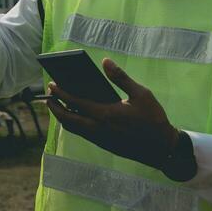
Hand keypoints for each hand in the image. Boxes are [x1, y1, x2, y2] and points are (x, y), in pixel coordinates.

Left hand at [46, 58, 179, 169]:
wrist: (163, 149)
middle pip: (68, 120)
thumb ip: (120, 78)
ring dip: (63, 117)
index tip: (51, 85)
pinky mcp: (104, 145)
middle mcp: (98, 129)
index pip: (75, 103)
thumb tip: (106, 61)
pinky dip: (75, 124)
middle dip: (55, 108)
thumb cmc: (153, 119)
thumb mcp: (141, 94)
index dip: (60, 94)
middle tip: (48, 98)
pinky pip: (83, 134)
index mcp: (105, 115)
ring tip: (58, 106)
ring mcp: (100, 140)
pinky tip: (77, 116)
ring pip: (74, 129)